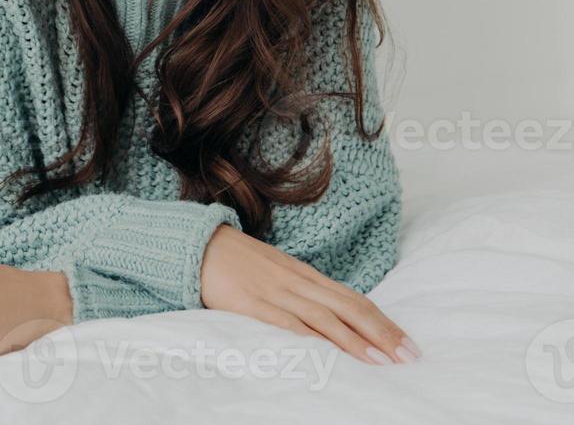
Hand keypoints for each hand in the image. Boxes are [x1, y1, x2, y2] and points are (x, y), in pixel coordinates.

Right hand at [200, 224, 420, 364]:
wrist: (195, 243)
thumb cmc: (235, 259)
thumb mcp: (275, 270)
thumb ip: (301, 290)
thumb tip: (330, 314)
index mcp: (304, 273)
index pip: (353, 299)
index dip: (383, 322)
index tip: (407, 344)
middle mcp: (296, 281)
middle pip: (348, 307)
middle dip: (381, 333)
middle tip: (409, 357)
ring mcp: (275, 291)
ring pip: (324, 316)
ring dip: (355, 339)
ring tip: (381, 361)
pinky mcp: (251, 302)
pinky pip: (285, 321)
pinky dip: (310, 337)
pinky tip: (328, 353)